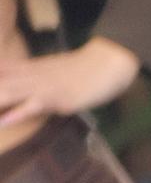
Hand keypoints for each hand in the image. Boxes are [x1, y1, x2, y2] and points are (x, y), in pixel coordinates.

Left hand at [0, 37, 140, 128]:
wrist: (108, 62)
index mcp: (22, 70)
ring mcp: (41, 86)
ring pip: (5, 93)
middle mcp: (26, 76)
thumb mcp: (45, 74)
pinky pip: (33, 105)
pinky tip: (3, 121)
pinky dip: (16, 113)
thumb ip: (23, 83)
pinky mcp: (57, 97)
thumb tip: (5, 96)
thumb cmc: (79, 71)